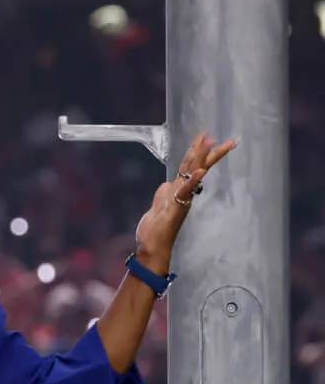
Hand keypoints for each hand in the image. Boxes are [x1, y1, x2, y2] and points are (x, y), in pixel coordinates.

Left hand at [134, 132, 235, 267]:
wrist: (153, 246)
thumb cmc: (156, 229)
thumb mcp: (157, 205)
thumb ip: (163, 194)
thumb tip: (166, 184)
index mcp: (178, 190)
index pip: (191, 167)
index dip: (199, 152)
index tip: (208, 137)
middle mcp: (183, 193)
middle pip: (198, 168)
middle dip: (211, 153)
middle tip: (230, 140)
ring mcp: (181, 200)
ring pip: (192, 175)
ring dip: (201, 158)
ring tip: (210, 143)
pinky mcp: (176, 208)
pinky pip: (185, 192)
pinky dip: (192, 181)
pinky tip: (198, 171)